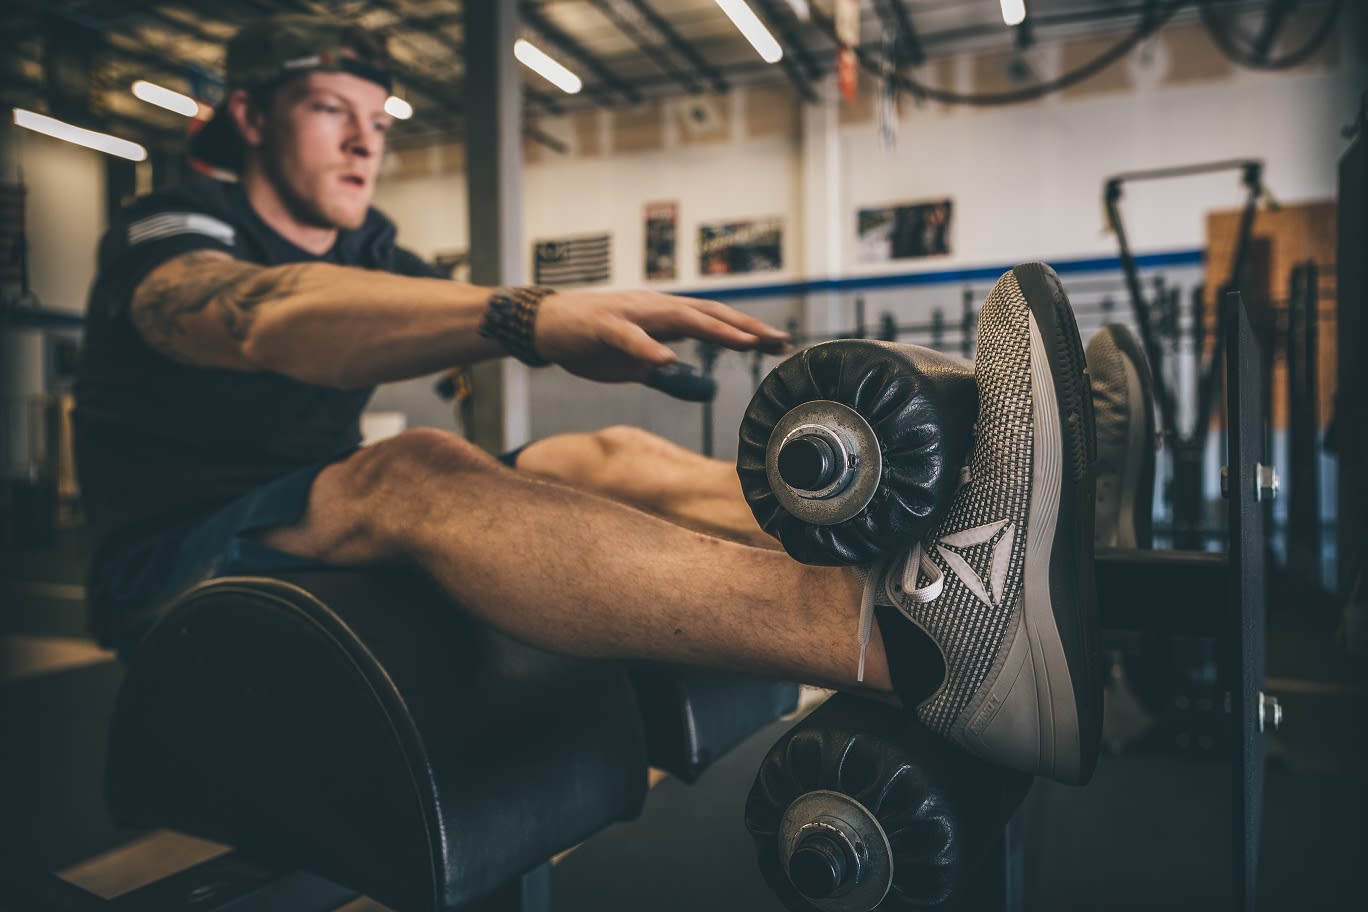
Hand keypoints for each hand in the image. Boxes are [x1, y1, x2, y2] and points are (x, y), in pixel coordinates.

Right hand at [533, 289, 789, 382]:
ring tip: (745, 342)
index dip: (748, 331)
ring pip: (680, 317)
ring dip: (715, 330)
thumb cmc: (590, 343)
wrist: (543, 325)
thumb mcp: (633, 363)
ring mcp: (630, 313)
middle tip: (779, 341)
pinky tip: (669, 358)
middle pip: (709, 314)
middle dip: (746, 327)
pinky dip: (650, 346)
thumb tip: (694, 382)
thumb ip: (662, 373)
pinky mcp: (603, 324)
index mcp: (664, 316)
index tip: (780, 344)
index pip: (715, 321)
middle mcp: (654, 307)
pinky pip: (630, 336)